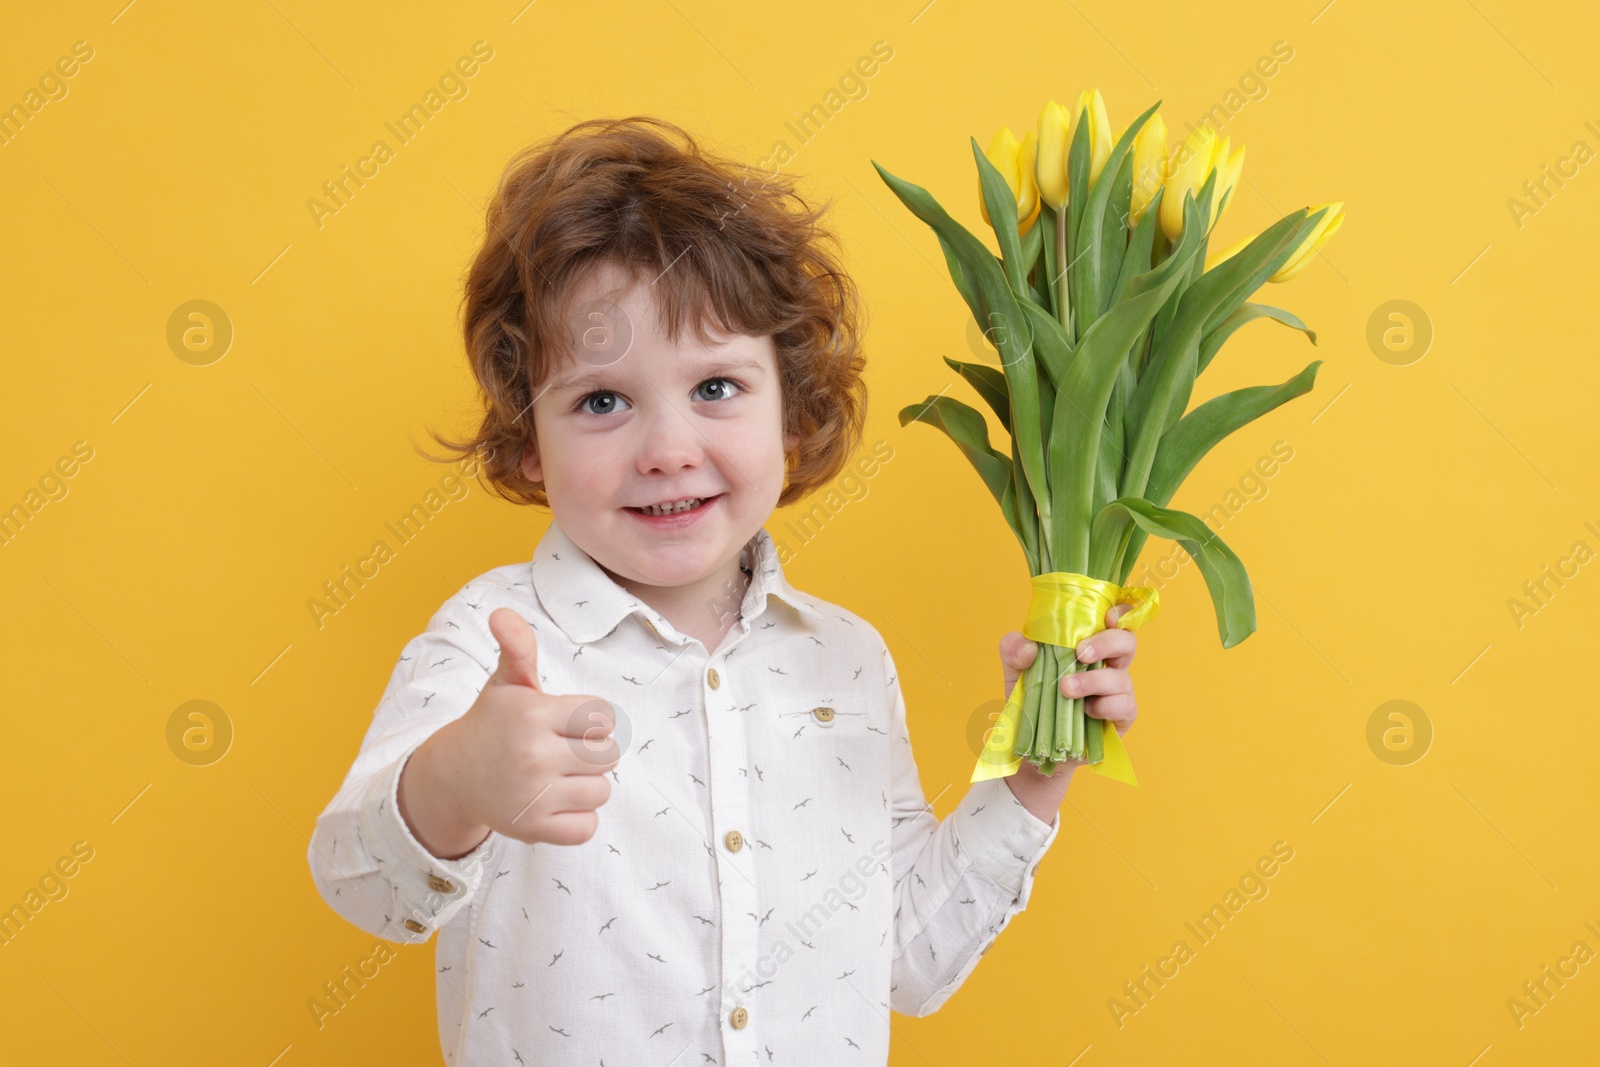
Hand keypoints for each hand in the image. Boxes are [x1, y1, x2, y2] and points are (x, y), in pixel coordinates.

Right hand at [399, 608, 620, 855]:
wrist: (452, 778)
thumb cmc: (493, 725)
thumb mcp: (506, 684)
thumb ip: (518, 647)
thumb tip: (502, 614)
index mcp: (533, 714)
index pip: (604, 717)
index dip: (592, 721)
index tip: (567, 723)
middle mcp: (533, 755)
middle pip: (609, 755)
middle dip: (593, 752)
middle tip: (564, 751)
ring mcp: (533, 795)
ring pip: (601, 791)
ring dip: (586, 786)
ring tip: (557, 777)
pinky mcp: (533, 829)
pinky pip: (587, 828)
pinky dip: (578, 819)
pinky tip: (555, 803)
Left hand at [998, 600, 1140, 750]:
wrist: (1035, 746)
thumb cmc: (1033, 700)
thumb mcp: (1016, 671)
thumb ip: (1013, 650)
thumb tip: (1029, 646)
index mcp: (1089, 645)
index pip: (1115, 620)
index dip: (1120, 612)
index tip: (1107, 616)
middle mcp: (1108, 665)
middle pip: (1127, 642)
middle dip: (1106, 643)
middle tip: (1080, 653)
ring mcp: (1117, 691)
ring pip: (1121, 678)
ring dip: (1093, 681)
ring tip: (1066, 689)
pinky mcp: (1120, 717)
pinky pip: (1124, 706)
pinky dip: (1104, 706)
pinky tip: (1085, 711)